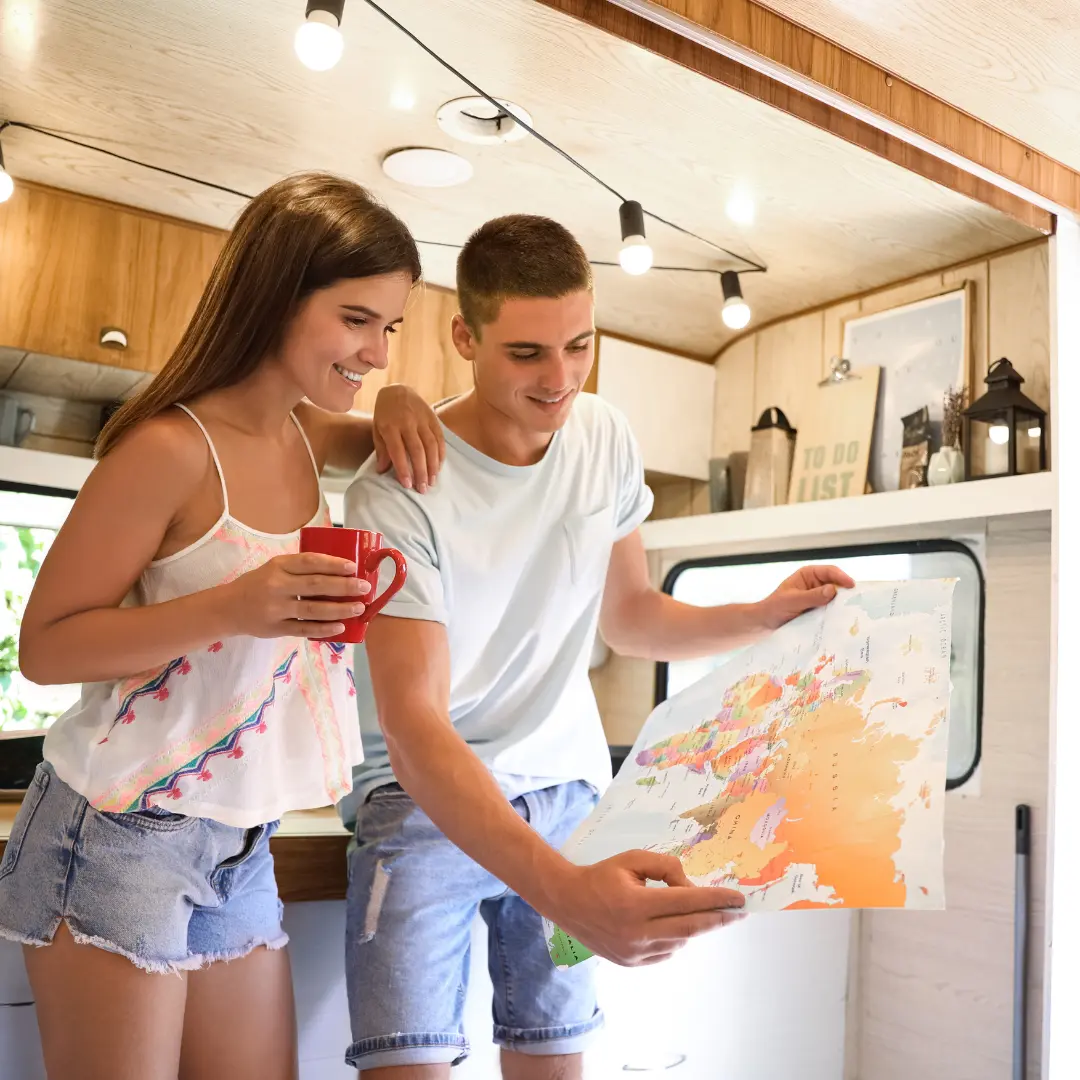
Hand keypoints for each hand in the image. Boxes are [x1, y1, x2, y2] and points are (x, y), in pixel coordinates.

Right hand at [224, 553, 370, 638]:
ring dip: (340, 609)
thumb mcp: (274, 568)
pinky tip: (340, 627)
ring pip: (313, 610)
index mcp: (278, 566)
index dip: (333, 564)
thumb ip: (299, 568)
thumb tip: (341, 569)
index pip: (310, 562)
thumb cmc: (258, 584)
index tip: (353, 567)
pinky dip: (324, 629)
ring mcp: (276, 609)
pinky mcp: (276, 628)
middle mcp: (277, 585)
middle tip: (364, 587)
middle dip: (344, 587)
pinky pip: (304, 629)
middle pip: (316, 586)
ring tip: (359, 608)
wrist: (228, 608)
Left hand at [372, 384, 444, 493]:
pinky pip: (440, 438)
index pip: (398, 451)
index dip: (403, 469)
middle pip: (417, 451)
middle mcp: (407, 422)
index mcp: (390, 426)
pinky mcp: (433, 417)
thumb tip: (382, 471)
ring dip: (433, 466)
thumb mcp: (377, 429)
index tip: (407, 485)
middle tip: (423, 489)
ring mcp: (422, 419)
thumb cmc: (385, 414)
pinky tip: (439, 466)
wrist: (397, 390)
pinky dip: (441, 454)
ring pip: (431, 445)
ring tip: (432, 481)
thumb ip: (381, 449)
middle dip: (421, 472)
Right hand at [548, 851, 745, 965]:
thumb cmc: (601, 876)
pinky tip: (677, 924)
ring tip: (708, 914)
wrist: (568, 902)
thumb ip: (665, 867)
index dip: (716, 899)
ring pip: (680, 940)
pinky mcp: (632, 963)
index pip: (687, 902)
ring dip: (696, 927)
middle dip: (719, 919)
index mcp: (635, 904)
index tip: (739, 898)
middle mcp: (637, 933)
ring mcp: (635, 953)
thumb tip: (690, 887)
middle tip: (740, 912)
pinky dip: (677, 937)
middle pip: (690, 927)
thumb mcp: (632, 859)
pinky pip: (667, 951)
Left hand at [758, 564, 854, 630]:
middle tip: (859, 602)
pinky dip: (837, 614)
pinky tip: (843, 621)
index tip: (852, 587)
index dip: (842, 577)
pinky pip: (832, 610)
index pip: (830, 572)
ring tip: (854, 613)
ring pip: (836, 599)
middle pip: (837, 585)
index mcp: (808, 575)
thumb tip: (833, 590)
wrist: (765, 623)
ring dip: (843, 605)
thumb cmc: (774, 608)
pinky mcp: (819, 610)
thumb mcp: (792, 601)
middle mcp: (816, 584)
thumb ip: (812, 596)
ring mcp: (818, 597)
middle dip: (846, 593)